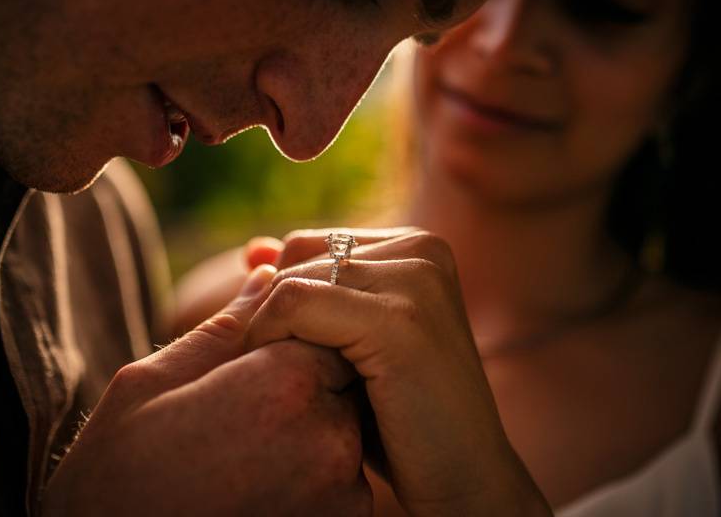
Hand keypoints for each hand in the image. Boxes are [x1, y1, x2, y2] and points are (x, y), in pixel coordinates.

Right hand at [43, 265, 371, 515]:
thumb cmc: (119, 471)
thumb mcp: (153, 383)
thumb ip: (226, 326)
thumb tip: (266, 277)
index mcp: (282, 382)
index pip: (320, 327)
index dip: (285, 342)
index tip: (247, 369)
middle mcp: (327, 436)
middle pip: (340, 379)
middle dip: (303, 385)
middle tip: (244, 415)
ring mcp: (340, 493)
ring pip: (344, 432)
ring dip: (309, 433)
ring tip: (245, 456)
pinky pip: (343, 484)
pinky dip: (312, 479)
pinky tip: (257, 487)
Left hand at [245, 228, 550, 516]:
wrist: (466, 476)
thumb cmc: (404, 417)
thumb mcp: (353, 341)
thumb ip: (312, 290)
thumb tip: (254, 251)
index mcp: (419, 247)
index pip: (307, 245)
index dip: (277, 299)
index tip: (276, 350)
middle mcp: (423, 250)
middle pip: (297, 258)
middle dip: (268, 314)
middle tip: (271, 371)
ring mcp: (416, 280)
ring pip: (290, 280)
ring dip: (267, 332)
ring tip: (280, 381)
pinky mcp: (398, 320)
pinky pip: (294, 304)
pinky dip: (269, 340)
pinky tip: (282, 384)